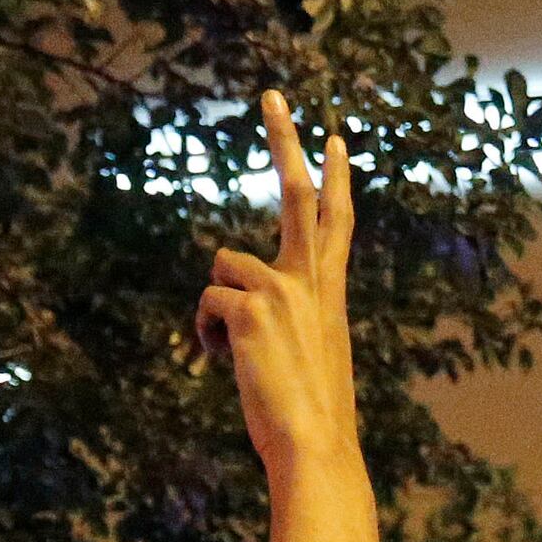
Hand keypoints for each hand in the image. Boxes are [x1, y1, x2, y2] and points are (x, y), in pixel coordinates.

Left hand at [194, 91, 358, 478]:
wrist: (315, 447)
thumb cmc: (311, 419)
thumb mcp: (309, 360)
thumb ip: (288, 325)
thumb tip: (244, 312)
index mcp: (330, 293)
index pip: (336, 222)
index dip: (335, 178)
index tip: (334, 137)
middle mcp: (311, 280)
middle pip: (296, 192)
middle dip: (285, 139)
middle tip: (271, 94)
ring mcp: (283, 289)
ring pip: (223, 263)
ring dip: (218, 309)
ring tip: (238, 357)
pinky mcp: (251, 306)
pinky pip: (207, 304)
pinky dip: (206, 336)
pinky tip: (224, 365)